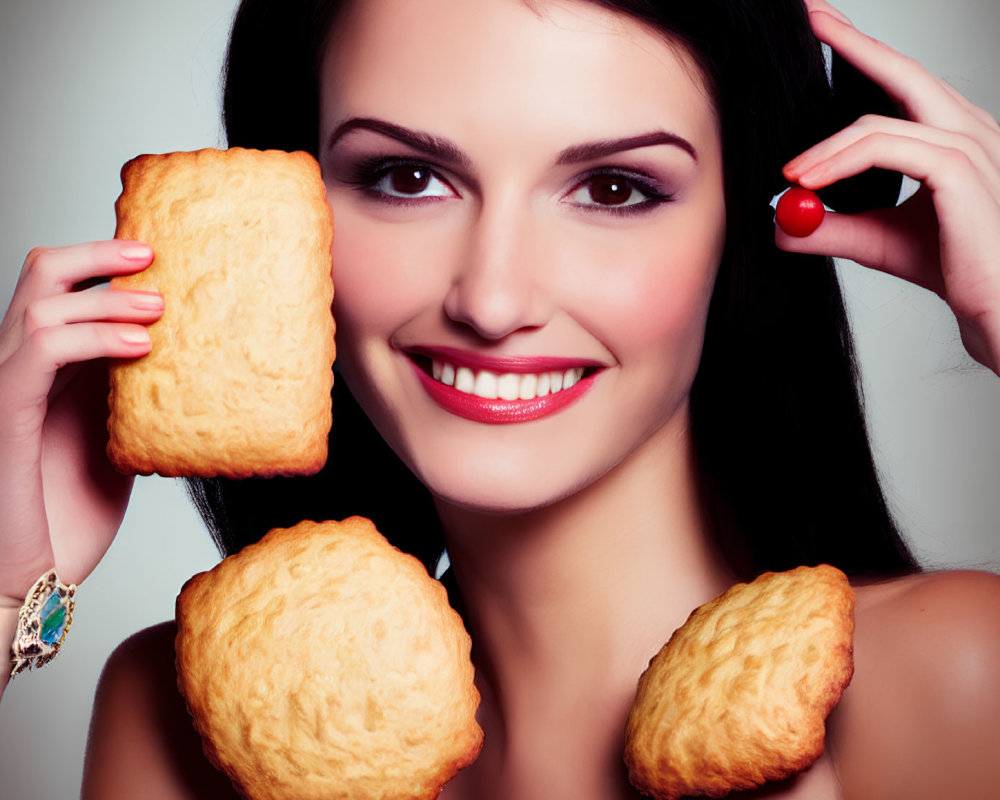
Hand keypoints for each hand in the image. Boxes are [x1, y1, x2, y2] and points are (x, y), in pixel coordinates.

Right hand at [0, 242, 162, 603]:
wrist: (34, 576)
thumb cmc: (70, 515)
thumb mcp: (119, 441)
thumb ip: (136, 399)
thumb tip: (194, 366)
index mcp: (50, 371)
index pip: (64, 290)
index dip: (102, 261)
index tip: (157, 252)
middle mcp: (22, 368)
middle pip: (41, 276)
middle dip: (97, 255)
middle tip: (153, 254)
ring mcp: (9, 388)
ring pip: (40, 306)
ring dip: (106, 296)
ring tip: (159, 306)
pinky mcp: (7, 415)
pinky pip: (41, 352)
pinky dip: (92, 337)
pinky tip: (140, 347)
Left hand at [778, 1, 999, 374]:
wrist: (996, 305)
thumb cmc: (953, 268)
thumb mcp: (875, 240)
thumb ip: (831, 227)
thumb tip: (780, 224)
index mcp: (951, 135)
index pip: (900, 83)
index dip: (861, 53)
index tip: (822, 30)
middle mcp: (966, 129)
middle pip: (899, 71)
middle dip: (849, 42)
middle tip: (808, 17)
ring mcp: (968, 145)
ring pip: (877, 123)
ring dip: (823, 148)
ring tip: (789, 173)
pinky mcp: (958, 171)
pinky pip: (885, 150)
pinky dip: (839, 163)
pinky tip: (807, 181)